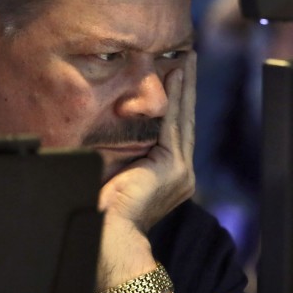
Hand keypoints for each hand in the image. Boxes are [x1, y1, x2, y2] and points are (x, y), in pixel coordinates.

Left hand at [94, 52, 196, 292]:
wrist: (109, 232)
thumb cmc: (103, 207)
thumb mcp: (116, 171)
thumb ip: (121, 150)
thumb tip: (105, 128)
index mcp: (169, 175)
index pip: (175, 130)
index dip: (178, 102)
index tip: (176, 76)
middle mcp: (181, 171)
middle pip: (184, 119)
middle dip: (186, 88)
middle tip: (188, 59)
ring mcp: (180, 169)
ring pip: (182, 117)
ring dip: (184, 86)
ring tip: (186, 60)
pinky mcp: (173, 165)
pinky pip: (173, 122)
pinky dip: (175, 97)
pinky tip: (176, 75)